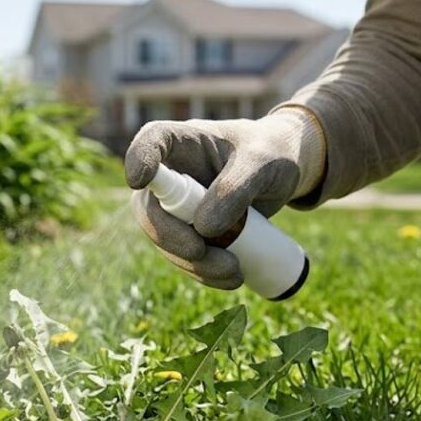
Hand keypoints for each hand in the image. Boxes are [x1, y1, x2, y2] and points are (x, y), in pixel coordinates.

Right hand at [126, 107, 324, 289]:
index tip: (140, 180)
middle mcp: (170, 174)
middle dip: (171, 237)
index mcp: (182, 141)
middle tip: (200, 253)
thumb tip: (203, 229)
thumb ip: (235, 189)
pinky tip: (231, 278)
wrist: (282, 174)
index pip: (150, 142)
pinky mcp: (188, 232)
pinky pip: (184, 258)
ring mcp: (175, 207)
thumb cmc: (271, 153)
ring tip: (235, 273)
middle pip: (148, 209)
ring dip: (193, 264)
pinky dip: (203, 273)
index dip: (138, 160)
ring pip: (166, 241)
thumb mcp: (261, 164)